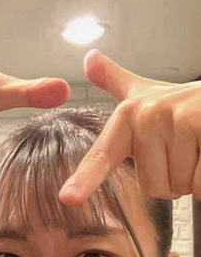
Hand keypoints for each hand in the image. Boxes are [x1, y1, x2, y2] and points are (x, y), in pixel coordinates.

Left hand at [60, 49, 200, 203]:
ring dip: (194, 177)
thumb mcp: (148, 92)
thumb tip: (90, 58)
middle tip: (185, 151)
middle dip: (174, 180)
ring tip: (199, 149)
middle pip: (153, 187)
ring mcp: (181, 121)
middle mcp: (150, 115)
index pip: (103, 155)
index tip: (68, 198)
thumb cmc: (187, 103)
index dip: (85, 179)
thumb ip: (116, 81)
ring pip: (180, 186)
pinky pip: (200, 183)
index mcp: (129, 115)